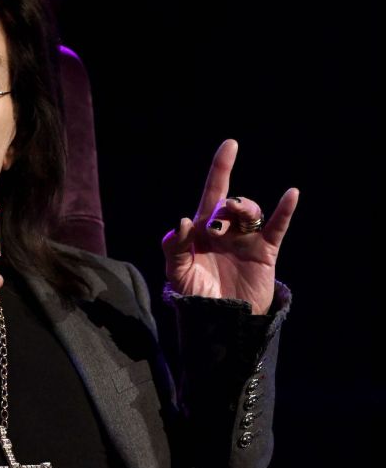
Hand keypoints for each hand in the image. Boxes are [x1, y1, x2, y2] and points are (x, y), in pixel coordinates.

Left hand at [161, 139, 298, 313]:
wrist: (219, 322)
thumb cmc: (195, 296)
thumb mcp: (177, 274)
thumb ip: (174, 248)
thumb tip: (183, 222)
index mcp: (202, 230)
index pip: (211, 193)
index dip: (220, 168)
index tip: (231, 145)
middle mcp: (225, 230)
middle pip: (229, 202)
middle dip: (224, 206)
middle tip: (214, 227)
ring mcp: (246, 239)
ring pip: (251, 211)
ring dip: (244, 208)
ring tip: (236, 215)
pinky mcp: (265, 252)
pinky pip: (277, 227)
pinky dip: (284, 210)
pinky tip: (291, 194)